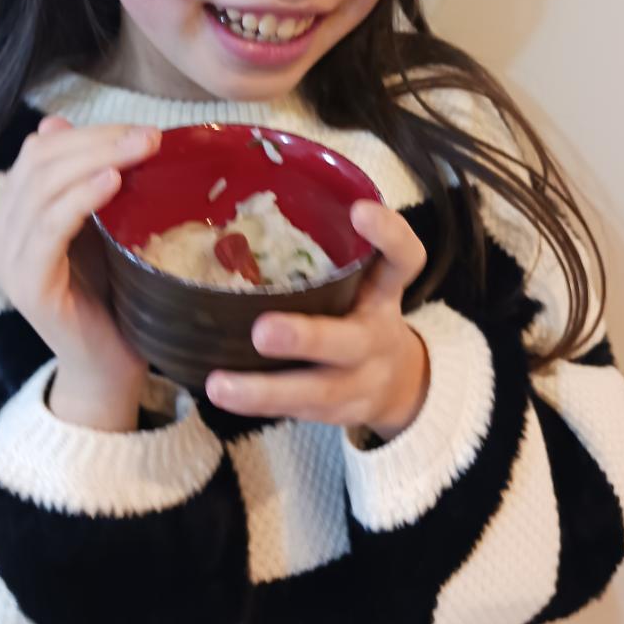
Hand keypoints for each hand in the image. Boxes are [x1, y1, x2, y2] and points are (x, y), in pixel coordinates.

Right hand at [0, 114, 161, 430]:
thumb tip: (59, 122)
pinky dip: (80, 198)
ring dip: (97, 159)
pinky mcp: (29, 286)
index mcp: (13, 214)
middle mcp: (0, 233)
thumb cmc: (112, 291)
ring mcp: (10, 261)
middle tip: (150, 135)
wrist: (110, 364)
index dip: (90, 133)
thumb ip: (83, 179)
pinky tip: (113, 182)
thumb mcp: (101, 223)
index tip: (142, 129)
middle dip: (99, 140)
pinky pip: (49, 228)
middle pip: (40, 162)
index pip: (40, 151)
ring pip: (43, 187)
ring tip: (142, 149)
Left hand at [205, 201, 429, 440]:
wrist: (402, 383)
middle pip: (351, 341)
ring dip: (265, 390)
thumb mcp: (363, 280)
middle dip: (307, 338)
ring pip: (317, 392)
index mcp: (385, 292)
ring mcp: (359, 382)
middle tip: (263, 331)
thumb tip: (238, 212)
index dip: (389, 236)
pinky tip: (221, 395)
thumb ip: (329, 254)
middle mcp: (376, 337)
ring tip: (219, 385)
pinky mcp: (337, 413)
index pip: (404, 259)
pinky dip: (258, 405)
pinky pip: (297, 411)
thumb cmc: (360, 311)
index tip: (360, 210)